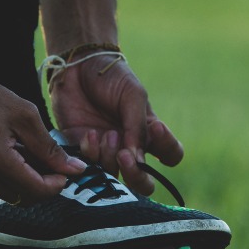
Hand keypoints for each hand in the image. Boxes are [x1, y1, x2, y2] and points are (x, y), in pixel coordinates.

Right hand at [0, 62, 85, 204]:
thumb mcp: (23, 115)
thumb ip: (49, 147)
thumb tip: (76, 169)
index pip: (37, 191)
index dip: (58, 184)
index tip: (67, 169)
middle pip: (26, 198)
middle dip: (45, 185)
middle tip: (54, 161)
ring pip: (12, 194)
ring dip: (29, 181)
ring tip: (33, 152)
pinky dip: (13, 175)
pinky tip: (15, 151)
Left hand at [48, 53, 182, 194]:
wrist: (76, 66)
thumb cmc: (111, 77)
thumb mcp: (132, 95)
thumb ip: (137, 127)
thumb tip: (137, 159)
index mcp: (150, 133)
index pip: (171, 155)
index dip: (168, 149)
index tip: (156, 129)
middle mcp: (130, 148)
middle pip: (143, 182)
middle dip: (136, 176)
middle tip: (124, 156)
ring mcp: (105, 153)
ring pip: (115, 177)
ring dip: (110, 158)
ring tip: (106, 134)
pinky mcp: (81, 152)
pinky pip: (89, 166)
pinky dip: (90, 153)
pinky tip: (88, 134)